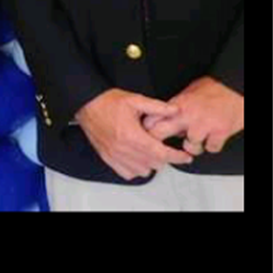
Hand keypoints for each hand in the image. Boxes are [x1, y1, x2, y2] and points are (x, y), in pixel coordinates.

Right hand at [76, 89, 193, 180]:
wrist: (87, 104)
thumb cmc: (108, 101)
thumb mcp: (135, 99)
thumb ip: (157, 107)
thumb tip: (175, 110)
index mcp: (132, 135)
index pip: (161, 153)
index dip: (176, 157)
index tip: (185, 157)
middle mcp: (123, 149)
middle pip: (153, 164)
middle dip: (164, 157)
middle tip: (165, 146)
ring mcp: (115, 155)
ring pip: (142, 171)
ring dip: (150, 164)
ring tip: (151, 151)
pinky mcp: (108, 158)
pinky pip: (127, 173)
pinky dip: (136, 169)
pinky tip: (137, 158)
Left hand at [142, 76, 243, 155]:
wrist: (238, 87)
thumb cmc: (217, 88)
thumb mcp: (190, 91)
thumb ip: (176, 105)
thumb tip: (164, 115)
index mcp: (178, 104)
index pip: (152, 119)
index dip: (148, 129)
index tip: (148, 135)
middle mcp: (188, 115)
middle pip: (160, 134)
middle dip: (159, 143)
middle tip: (163, 147)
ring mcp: (204, 125)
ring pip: (190, 147)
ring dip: (195, 146)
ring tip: (199, 137)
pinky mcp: (219, 133)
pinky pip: (211, 148)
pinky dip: (213, 145)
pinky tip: (214, 137)